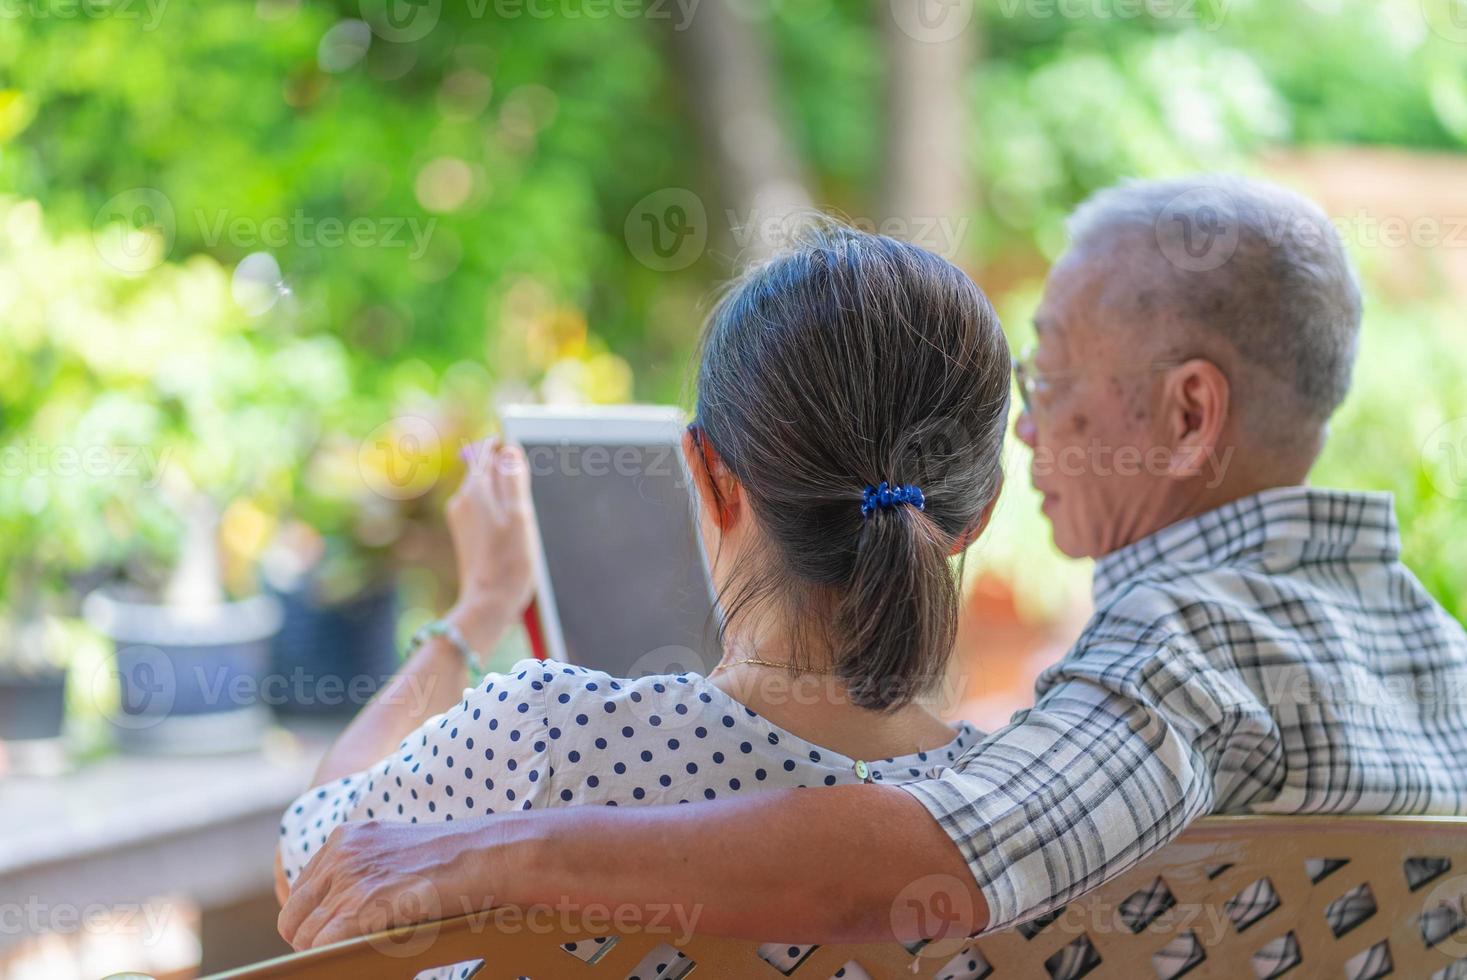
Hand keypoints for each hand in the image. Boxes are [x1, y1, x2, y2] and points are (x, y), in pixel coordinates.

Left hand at [276, 819, 497, 949]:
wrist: (483, 856)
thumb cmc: (451, 861)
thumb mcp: (393, 852)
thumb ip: (361, 871)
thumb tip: (338, 914)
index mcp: (343, 838)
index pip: (300, 894)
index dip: (314, 921)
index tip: (333, 935)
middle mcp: (339, 854)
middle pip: (293, 917)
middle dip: (313, 940)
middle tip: (344, 950)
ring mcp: (348, 879)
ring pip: (305, 937)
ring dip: (327, 951)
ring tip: (359, 952)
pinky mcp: (360, 906)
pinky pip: (322, 947)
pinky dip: (336, 959)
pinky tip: (363, 955)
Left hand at [445, 438, 539, 651]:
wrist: (488, 604)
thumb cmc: (510, 562)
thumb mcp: (521, 515)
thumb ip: (514, 479)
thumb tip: (509, 449)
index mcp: (475, 490)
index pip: (487, 451)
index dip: (506, 448)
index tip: (523, 458)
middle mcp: (462, 500)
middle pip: (485, 470)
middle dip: (506, 471)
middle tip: (530, 488)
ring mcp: (461, 518)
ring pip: (484, 490)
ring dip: (504, 493)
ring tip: (523, 515)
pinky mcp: (465, 535)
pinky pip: (482, 509)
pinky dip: (498, 511)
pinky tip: (512, 531)